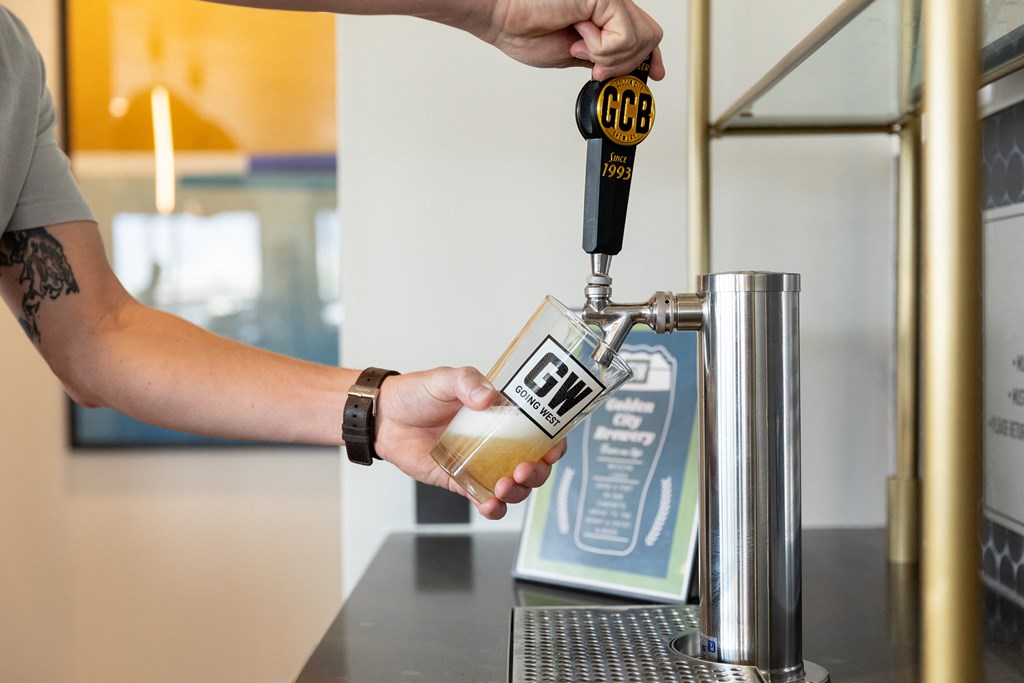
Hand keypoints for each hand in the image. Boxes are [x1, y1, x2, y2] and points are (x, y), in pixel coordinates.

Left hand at [373, 366, 565, 518]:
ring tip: (504, 487)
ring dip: (517, 492)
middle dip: (537, 473)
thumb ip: (467, 382)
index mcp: (502, 414)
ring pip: (514, 486)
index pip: (540, 431)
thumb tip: (488, 397)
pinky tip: (491, 505)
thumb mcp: (444, 379)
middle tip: (524, 471)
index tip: (552, 449)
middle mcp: (497, 441)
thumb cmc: (416, 394)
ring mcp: (481, 464)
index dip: (553, 443)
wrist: (384, 417)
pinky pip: (484, 500)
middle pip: (533, 465)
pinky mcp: (461, 481)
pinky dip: (493, 508)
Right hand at [482, 0, 664, 79]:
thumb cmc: (526, 32)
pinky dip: (602, 49)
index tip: (654, 73)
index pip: (644, 33)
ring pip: (642, 39)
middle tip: (596, 69)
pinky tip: (579, 37)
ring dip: (611, 58)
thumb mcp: (575, 56)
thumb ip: (602, 59)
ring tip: (581, 50)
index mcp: (604, 14)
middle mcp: (610, 3)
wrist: (503, 20)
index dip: (652, 56)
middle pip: (651, 37)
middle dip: (627, 64)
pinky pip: (624, 36)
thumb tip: (619, 72)